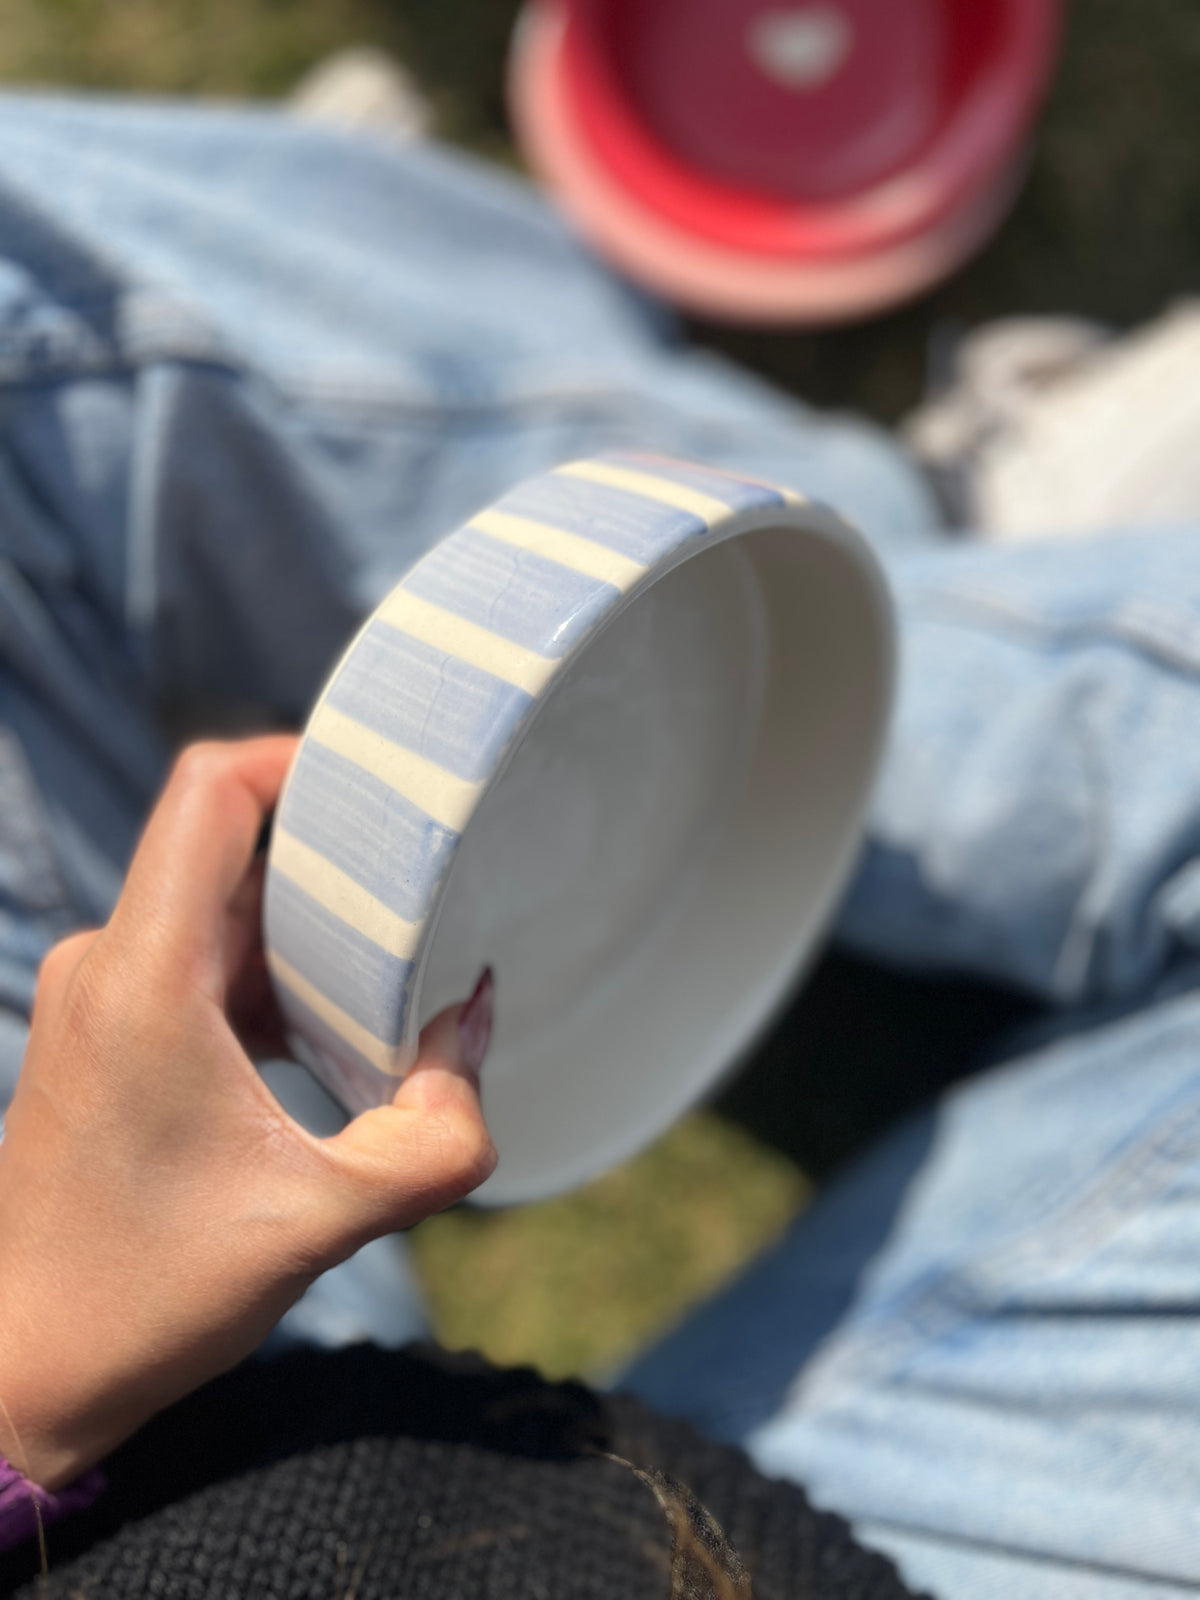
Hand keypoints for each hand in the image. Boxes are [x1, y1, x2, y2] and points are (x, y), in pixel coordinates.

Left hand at [0, 736, 495, 1489]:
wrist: (24, 1372)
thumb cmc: (149, 1298)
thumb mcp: (324, 1220)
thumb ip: (438, 1133)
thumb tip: (476, 1027)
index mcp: (146, 981)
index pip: (210, 790)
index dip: (298, 754)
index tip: (382, 777)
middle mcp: (109, 967)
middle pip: (227, 843)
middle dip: (333, 853)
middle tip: (427, 880)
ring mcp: (98, 998)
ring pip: (218, 904)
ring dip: (307, 924)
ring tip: (395, 965)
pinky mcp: (106, 1034)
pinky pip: (200, 959)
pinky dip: (272, 973)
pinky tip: (333, 1029)